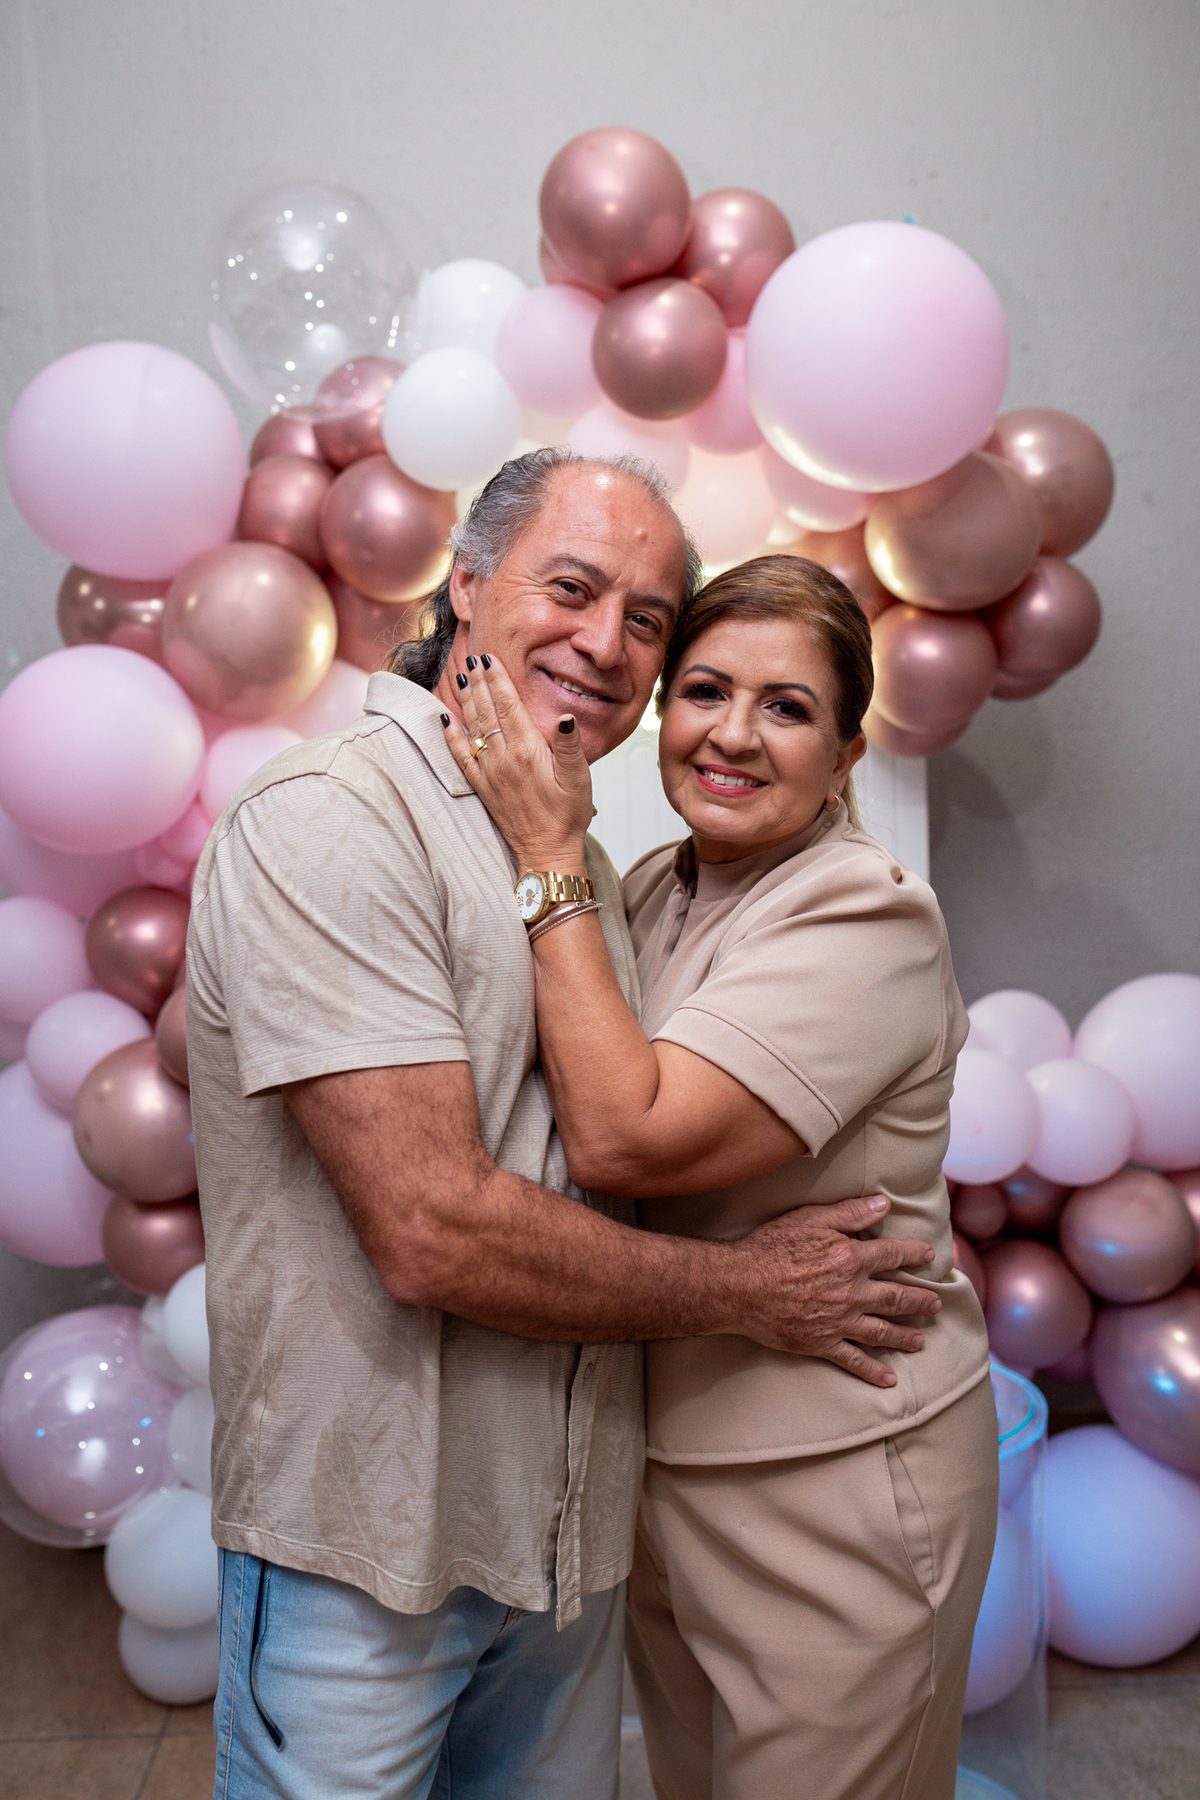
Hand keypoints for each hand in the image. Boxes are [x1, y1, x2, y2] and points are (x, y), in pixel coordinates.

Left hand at [443, 657, 593, 867]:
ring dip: (466, 700)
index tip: (490, 659)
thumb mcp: (579, 778)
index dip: (498, 680)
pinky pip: (460, 756)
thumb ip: (571, 745)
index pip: (508, 706)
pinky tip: (445, 719)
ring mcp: (489, 773)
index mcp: (528, 751)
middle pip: (487, 711)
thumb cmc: (567, 815)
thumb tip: (565, 716)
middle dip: (479, 682)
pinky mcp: (482, 787)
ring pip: (472, 728)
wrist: (547, 851)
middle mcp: (503, 759)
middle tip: (472, 658)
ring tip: (461, 677)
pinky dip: (451, 736)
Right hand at [729, 1195, 940, 1387]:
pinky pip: (854, 1360)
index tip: (930, 1256)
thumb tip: (883, 1204)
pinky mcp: (822, 1343)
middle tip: (936, 1304)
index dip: (914, 1254)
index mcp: (851, 1258)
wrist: (740, 1287)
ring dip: (905, 1335)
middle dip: (920, 1301)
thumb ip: (849, 1213)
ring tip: (921, 1339)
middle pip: (896, 1298)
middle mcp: (853, 1292)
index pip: (894, 1255)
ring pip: (882, 1331)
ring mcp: (839, 1321)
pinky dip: (873, 1371)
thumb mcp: (809, 1219)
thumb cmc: (771, 1247)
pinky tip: (889, 1379)